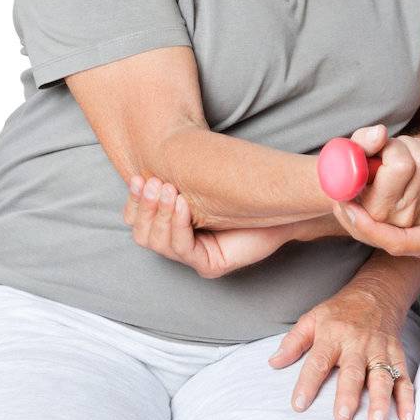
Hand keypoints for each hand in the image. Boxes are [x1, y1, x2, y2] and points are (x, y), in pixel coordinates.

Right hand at [123, 175, 296, 278]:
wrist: (284, 209)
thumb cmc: (247, 194)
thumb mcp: (204, 184)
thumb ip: (180, 178)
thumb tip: (154, 155)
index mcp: (177, 226)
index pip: (139, 220)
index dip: (135, 201)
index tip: (138, 178)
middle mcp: (183, 245)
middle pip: (142, 234)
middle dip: (145, 206)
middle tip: (152, 182)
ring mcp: (196, 257)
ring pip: (158, 242)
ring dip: (159, 213)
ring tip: (167, 189)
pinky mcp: (210, 264)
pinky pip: (182, 248)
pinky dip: (178, 224)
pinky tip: (182, 203)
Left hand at [268, 281, 414, 419]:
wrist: (377, 293)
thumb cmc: (340, 311)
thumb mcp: (312, 318)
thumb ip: (293, 342)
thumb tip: (274, 362)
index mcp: (333, 335)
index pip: (317, 361)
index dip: (307, 383)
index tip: (299, 404)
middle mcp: (358, 344)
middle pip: (353, 371)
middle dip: (348, 395)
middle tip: (343, 416)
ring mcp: (379, 350)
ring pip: (382, 376)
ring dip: (381, 399)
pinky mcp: (396, 354)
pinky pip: (404, 377)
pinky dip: (407, 398)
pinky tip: (406, 417)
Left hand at [334, 146, 419, 261]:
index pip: (401, 243)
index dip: (372, 228)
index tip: (349, 207)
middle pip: (385, 242)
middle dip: (357, 223)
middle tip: (334, 199)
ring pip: (383, 234)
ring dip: (358, 216)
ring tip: (336, 192)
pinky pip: (388, 223)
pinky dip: (369, 209)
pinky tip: (354, 191)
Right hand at [350, 124, 419, 227]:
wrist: (363, 203)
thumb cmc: (352, 177)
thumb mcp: (343, 161)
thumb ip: (361, 144)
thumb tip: (381, 133)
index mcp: (379, 209)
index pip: (402, 166)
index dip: (392, 147)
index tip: (380, 149)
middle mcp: (406, 215)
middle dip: (408, 144)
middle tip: (392, 149)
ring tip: (403, 154)